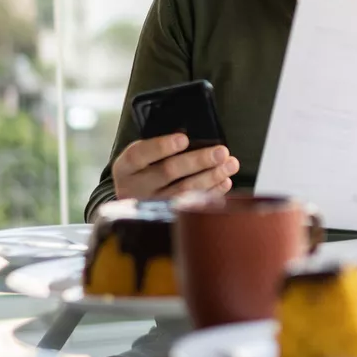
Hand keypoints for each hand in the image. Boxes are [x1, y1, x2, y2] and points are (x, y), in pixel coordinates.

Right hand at [111, 134, 240, 202]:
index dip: (161, 147)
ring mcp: (151, 206)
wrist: (133, 199)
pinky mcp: (166, 217)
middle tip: (221, 152)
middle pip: (168, 172)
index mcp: (126, 167)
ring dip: (211, 177)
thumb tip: (195, 138)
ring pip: (184, 191)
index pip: (140, 154)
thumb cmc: (144, 169)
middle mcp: (134, 188)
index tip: (184, 139)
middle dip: (198, 161)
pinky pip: (193, 205)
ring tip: (230, 165)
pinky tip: (225, 181)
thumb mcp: (143, 156)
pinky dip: (212, 193)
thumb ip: (160, 148)